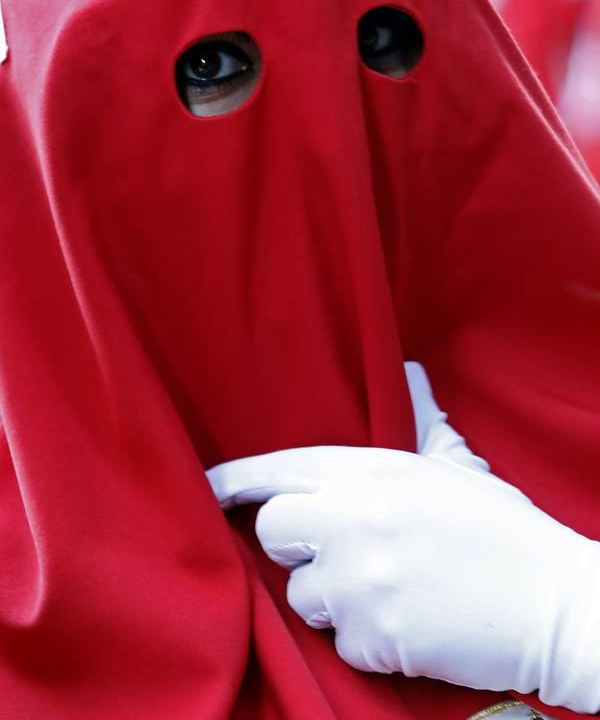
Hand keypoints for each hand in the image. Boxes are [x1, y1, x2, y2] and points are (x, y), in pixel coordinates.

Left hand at [207, 363, 599, 713]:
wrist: (553, 601)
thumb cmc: (501, 529)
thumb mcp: (458, 465)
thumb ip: (422, 420)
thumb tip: (409, 373)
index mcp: (374, 469)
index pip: (282, 468)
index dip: (236, 480)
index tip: (206, 488)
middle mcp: (356, 516)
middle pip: (273, 529)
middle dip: (295, 545)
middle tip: (339, 551)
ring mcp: (361, 576)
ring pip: (300, 594)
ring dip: (334, 600)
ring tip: (387, 590)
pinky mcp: (374, 633)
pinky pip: (339, 643)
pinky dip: (366, 642)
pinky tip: (406, 624)